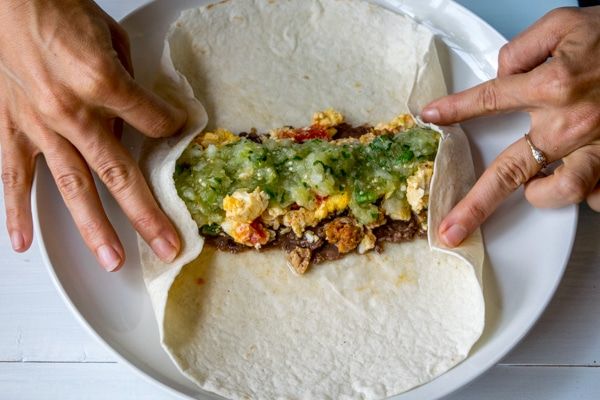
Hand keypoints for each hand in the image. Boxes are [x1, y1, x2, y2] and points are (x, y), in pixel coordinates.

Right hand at [0, 0, 186, 269]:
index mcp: (102, 83)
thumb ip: (128, 82)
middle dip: (146, 215)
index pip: (154, 123)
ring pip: (73, 187)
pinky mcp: (10, 128)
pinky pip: (14, 177)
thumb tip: (138, 111)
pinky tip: (25, 242)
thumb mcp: (109, 37)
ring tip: (112, 260)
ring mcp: (39, 126)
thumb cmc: (54, 7)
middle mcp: (72, 112)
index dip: (170, 128)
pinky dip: (16, 211)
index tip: (176, 132)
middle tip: (166, 246)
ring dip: (94, 228)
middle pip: (120, 175)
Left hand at [421, 7, 599, 246]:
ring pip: (558, 192)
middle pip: (509, 172)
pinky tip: (586, 176)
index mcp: (552, 84)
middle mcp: (571, 123)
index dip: (453, 110)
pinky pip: (599, 194)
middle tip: (451, 233)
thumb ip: (524, 48)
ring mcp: (598, 147)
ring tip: (533, 189)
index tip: (430, 116)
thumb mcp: (567, 22)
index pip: (487, 102)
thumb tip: (500, 72)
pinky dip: (590, 190)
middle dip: (474, 206)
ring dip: (541, 195)